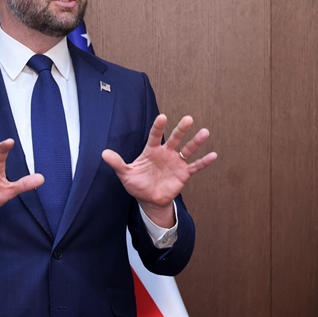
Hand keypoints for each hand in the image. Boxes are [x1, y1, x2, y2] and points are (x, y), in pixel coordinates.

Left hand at [102, 115, 216, 226]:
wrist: (149, 199)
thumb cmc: (137, 184)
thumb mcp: (126, 174)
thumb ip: (117, 163)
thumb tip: (103, 153)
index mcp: (152, 151)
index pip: (155, 136)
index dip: (158, 127)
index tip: (162, 117)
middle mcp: (166, 153)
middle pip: (175, 139)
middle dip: (181, 129)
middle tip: (188, 119)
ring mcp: (176, 162)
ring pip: (188, 150)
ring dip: (196, 142)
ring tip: (205, 132)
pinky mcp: (184, 173)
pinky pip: (195, 166)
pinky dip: (204, 161)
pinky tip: (213, 155)